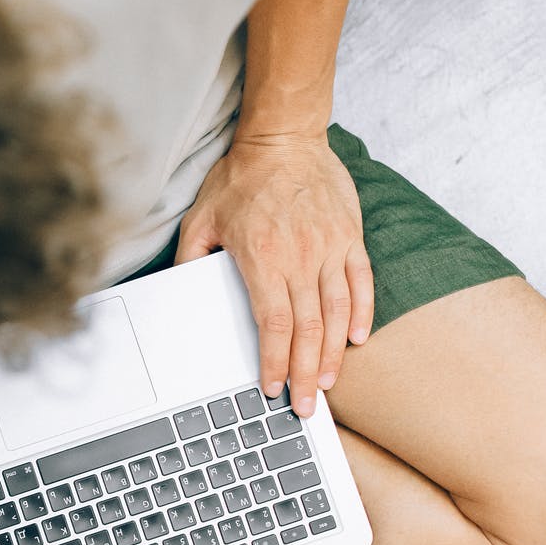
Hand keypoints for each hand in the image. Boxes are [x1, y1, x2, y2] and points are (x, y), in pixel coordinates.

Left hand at [175, 132, 373, 417]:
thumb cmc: (241, 177)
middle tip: (306, 407)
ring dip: (333, 353)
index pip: (273, 324)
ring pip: (336, 312)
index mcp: (263, 259)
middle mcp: (301, 258)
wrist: (284, 137)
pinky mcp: (349, 236)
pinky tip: (357, 338)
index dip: (275, 362)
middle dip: (306, 374)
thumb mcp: (200, 218)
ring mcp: (330, 247)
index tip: (273, 388)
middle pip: (307, 330)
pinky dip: (361, 312)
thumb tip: (184, 293)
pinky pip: (361, 282)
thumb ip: (191, 260)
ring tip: (328, 383)